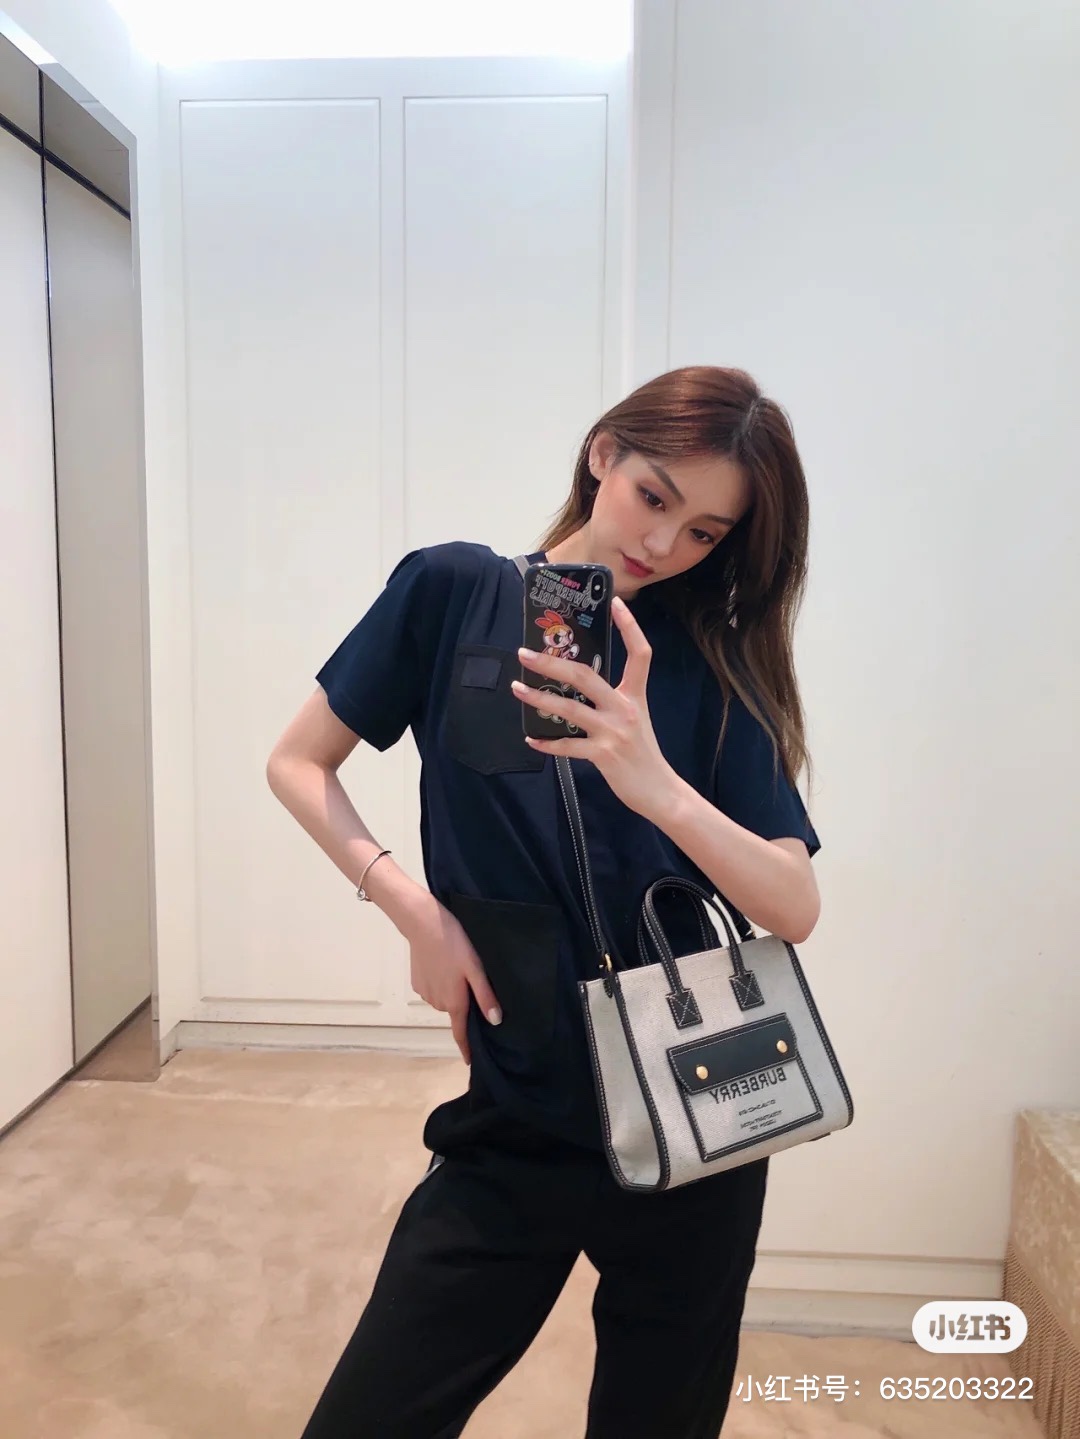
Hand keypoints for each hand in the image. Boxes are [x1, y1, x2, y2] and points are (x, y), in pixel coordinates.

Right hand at [403, 894, 501, 1065]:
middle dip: (463, 1004)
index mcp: (454, 1002)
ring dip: (451, 991)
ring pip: (444, 999)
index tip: (470, 1063)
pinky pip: (433, 989)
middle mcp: (438, 1003)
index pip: (460, 1033)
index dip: (466, 1049)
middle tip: (472, 982)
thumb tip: (495, 1022)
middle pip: (455, 1012)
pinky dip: (439, 982)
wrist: (423, 924)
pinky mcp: (416, 982)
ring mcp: (425, 993)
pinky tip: (442, 964)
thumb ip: (485, 996)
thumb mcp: (476, 968)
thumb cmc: (454, 944)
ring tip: (456, 968)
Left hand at [512, 596, 677, 820]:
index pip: (640, 653)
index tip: (614, 602)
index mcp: (635, 695)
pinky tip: (532, 739)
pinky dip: (547, 743)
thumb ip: (611, 701)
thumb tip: (575, 685)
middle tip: (525, 653)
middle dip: (552, 663)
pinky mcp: (603, 755)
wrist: (659, 790)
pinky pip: (567, 746)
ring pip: (569, 709)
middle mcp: (624, 708)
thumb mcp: (634, 718)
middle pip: (586, 676)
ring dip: (538, 698)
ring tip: (517, 688)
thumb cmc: (642, 753)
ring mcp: (613, 732)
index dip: (629, 627)